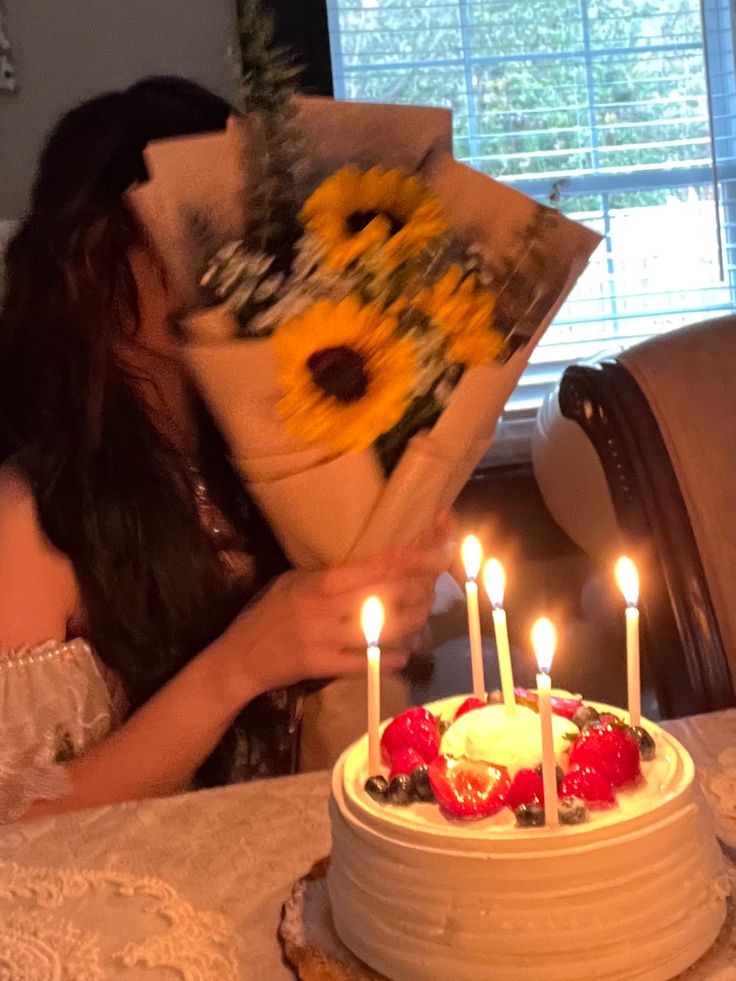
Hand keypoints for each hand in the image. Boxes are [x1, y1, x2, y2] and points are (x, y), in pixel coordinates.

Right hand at [213, 512, 453, 709]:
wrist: (240, 658)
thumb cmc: (267, 613)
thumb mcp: (293, 581)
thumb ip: (329, 575)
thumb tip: (374, 563)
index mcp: (321, 582)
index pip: (375, 567)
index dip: (411, 559)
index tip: (437, 550)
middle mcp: (326, 608)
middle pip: (387, 595)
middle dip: (419, 588)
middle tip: (435, 584)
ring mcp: (326, 638)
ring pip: (384, 629)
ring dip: (412, 622)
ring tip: (422, 615)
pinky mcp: (324, 666)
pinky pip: (366, 662)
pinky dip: (390, 658)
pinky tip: (404, 653)